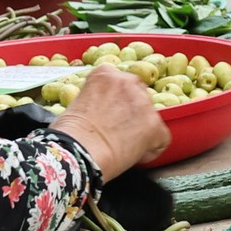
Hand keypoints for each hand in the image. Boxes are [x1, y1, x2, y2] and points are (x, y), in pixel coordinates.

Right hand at [55, 63, 169, 177]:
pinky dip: (152, 149)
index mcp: (105, 74)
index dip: (116, 102)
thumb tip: (96, 114)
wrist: (77, 151)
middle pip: (138, 96)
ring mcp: (143, 103)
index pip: (119, 83)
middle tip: (118, 132)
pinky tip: (137, 156)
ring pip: (151, 117)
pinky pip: (162, 138)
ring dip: (141, 130)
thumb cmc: (68, 135)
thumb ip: (93, 100)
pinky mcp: (154, 125)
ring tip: (124, 146)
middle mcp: (128, 81)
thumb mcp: (76, 104)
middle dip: (131, 113)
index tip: (108, 116)